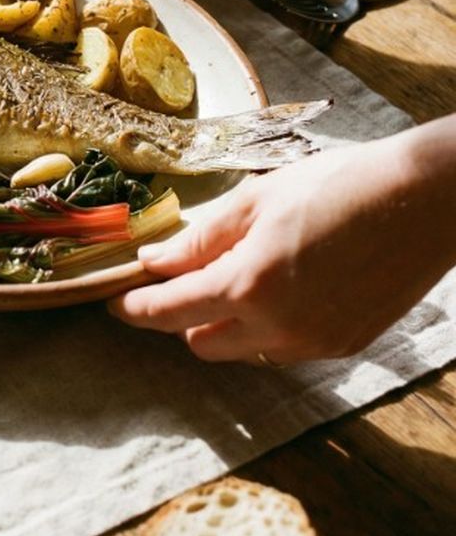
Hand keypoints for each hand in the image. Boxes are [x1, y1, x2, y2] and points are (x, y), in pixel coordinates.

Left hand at [109, 122, 455, 363]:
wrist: (421, 201)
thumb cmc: (336, 185)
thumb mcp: (256, 198)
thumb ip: (200, 238)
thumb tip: (155, 261)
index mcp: (249, 284)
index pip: (171, 311)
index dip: (135, 308)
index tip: (114, 302)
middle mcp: (279, 327)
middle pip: (201, 342)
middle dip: (181, 315)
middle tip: (181, 276)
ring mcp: (315, 343)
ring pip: (243, 350)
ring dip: (225, 323)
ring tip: (238, 271)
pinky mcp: (344, 346)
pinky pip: (283, 347)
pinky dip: (267, 325)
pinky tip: (281, 283)